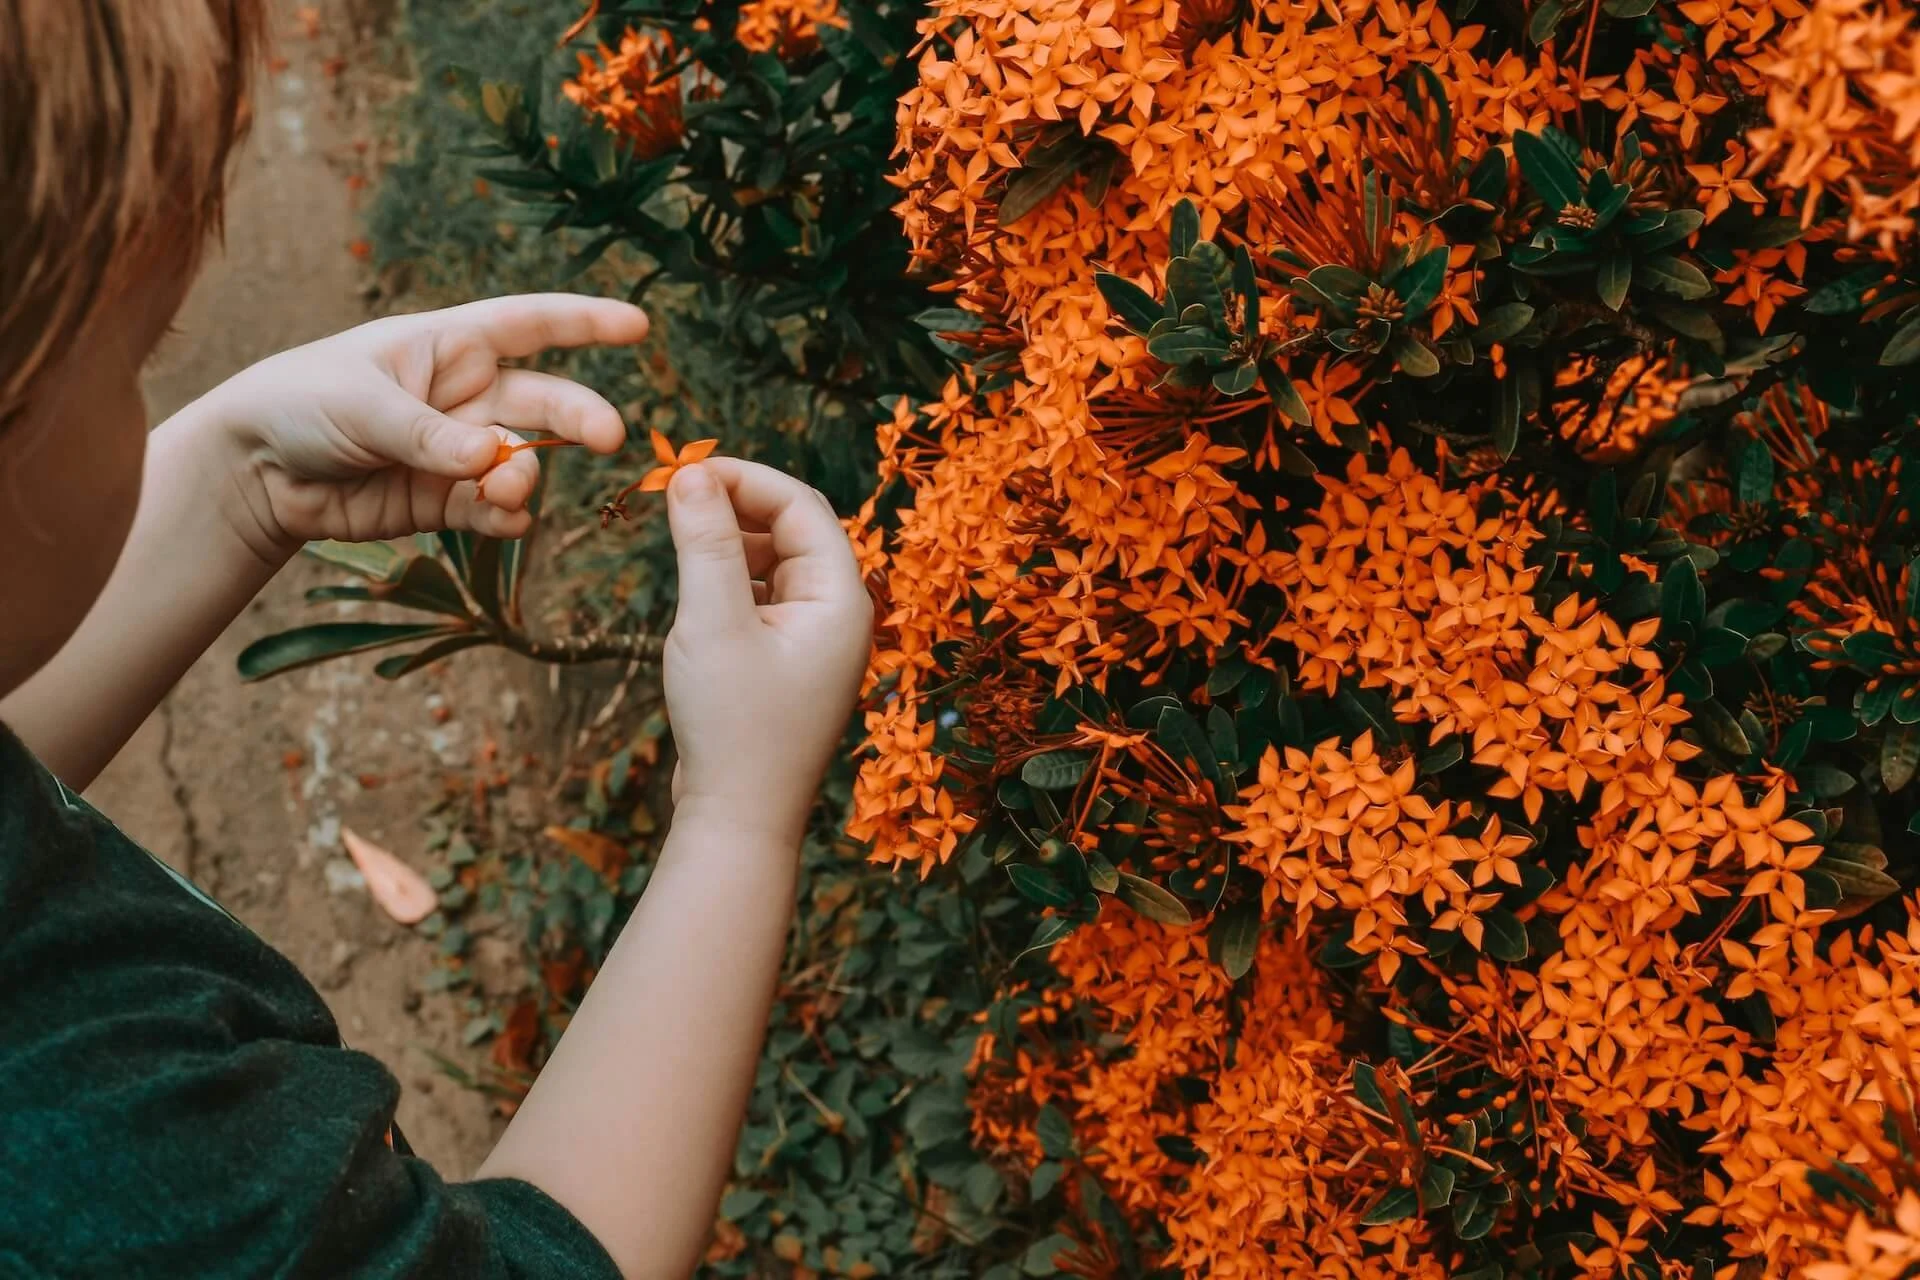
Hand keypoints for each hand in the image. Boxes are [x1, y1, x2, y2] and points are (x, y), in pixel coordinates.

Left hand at [198, 294, 649, 558]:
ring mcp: (460, 451)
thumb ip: (428, 434)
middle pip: (543, 401)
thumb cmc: (300, 402)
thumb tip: (490, 460)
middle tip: (609, 437)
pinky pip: (494, 510)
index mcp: (449, 344)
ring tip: (506, 490)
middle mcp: (465, 395)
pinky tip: (503, 521)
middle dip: (580, 416)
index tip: (639, 326)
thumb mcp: (361, 404)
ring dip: (526, 475)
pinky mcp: (445, 501)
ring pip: (522, 460)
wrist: (254, 470)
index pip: (530, 324)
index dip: (586, 322)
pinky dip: (506, 519)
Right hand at [662, 459, 873, 843]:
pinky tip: (695, 591)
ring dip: (731, 542)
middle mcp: (840, 616)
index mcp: (842, 600)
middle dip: (737, 505)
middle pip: (793, 529)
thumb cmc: (733, 728)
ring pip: (776, 563)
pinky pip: (765, 599)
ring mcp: (816, 642)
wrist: (739, 821)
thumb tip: (689, 473)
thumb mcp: (712, 622)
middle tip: (674, 495)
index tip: (683, 468)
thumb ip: (704, 543)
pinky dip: (731, 581)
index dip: (744, 478)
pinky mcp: (788, 665)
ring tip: (680, 539)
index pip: (801, 507)